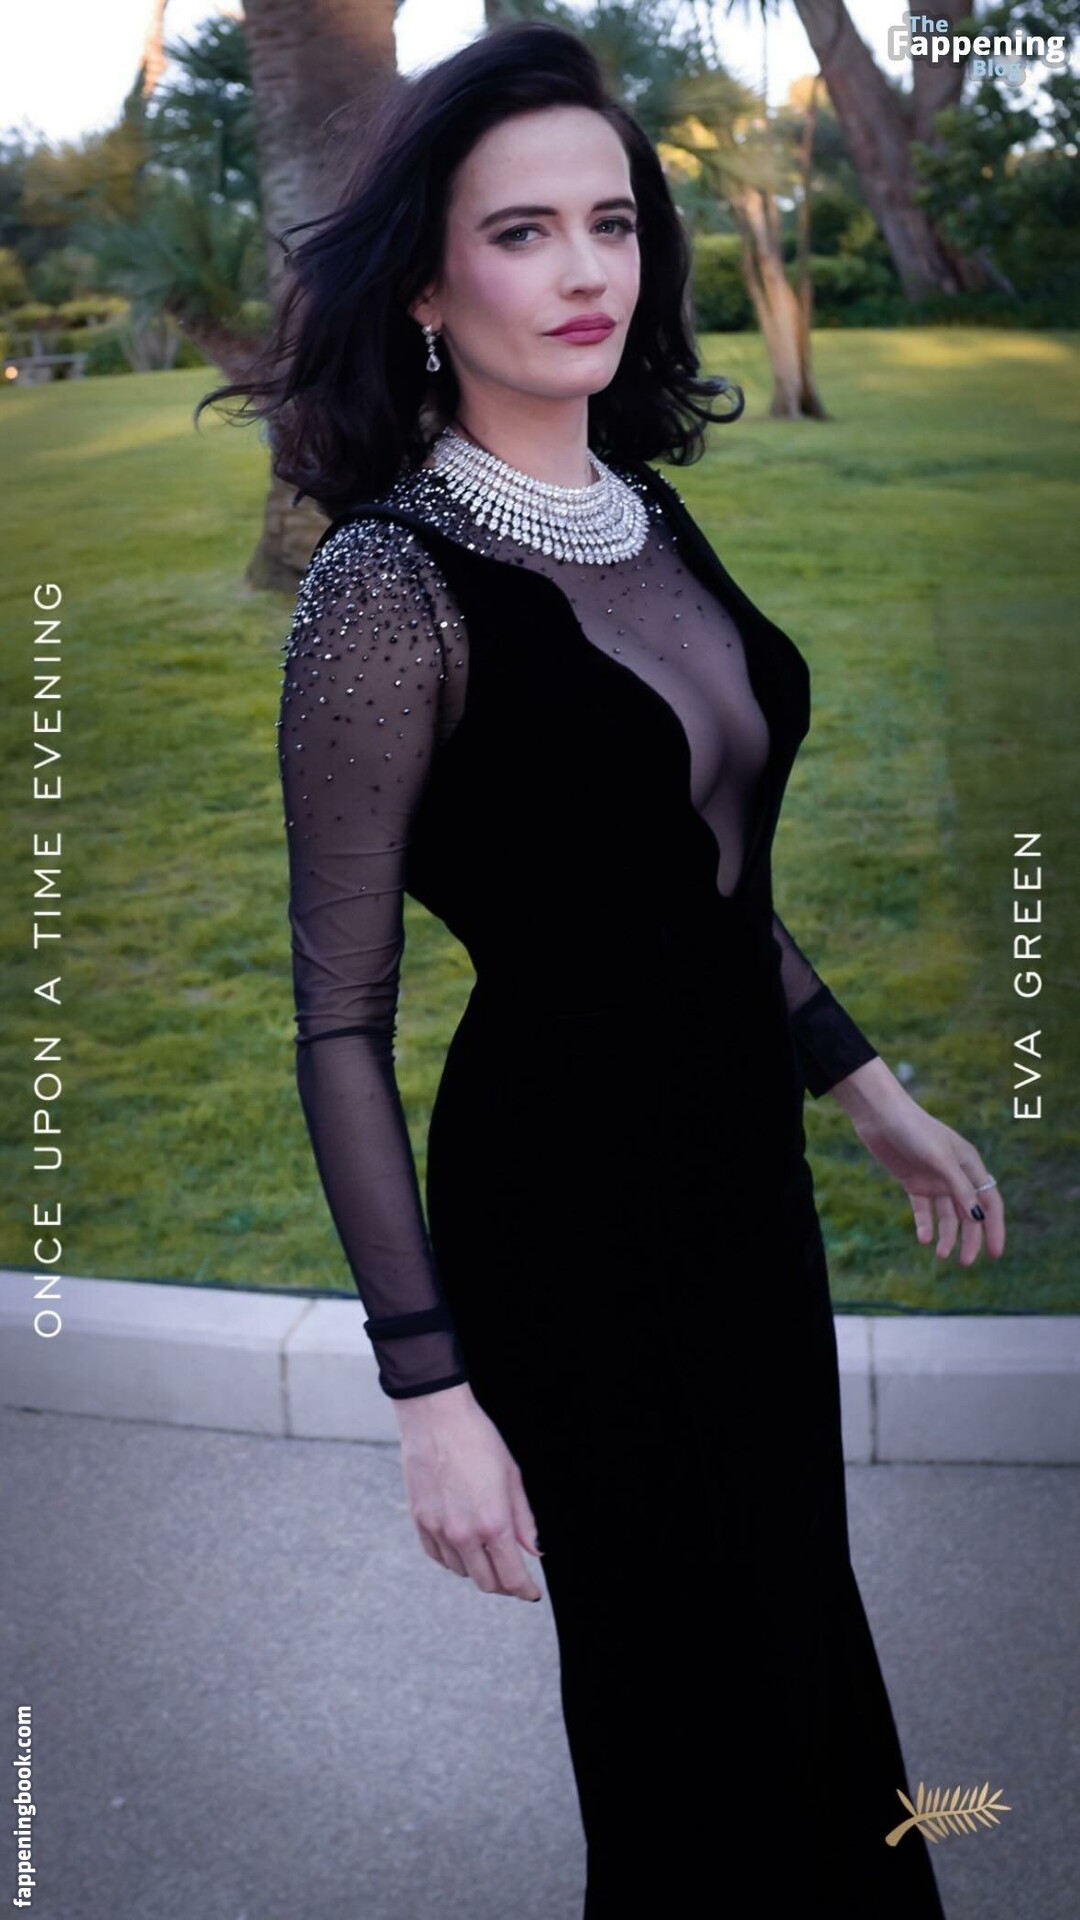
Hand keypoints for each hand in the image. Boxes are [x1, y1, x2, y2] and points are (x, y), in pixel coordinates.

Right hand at [394, 1383, 544, 1601]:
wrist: (436, 1418)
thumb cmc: (479, 1440)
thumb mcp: (512, 1477)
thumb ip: (524, 1520)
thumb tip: (534, 1550)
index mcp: (493, 1524)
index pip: (511, 1577)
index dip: (524, 1591)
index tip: (531, 1593)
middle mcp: (464, 1534)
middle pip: (486, 1582)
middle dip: (504, 1584)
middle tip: (513, 1575)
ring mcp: (438, 1530)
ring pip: (461, 1571)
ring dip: (478, 1568)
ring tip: (488, 1551)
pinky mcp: (420, 1522)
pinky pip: (438, 1556)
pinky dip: (453, 1558)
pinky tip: (463, 1545)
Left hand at [829, 1061, 1005, 1266]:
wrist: (880, 1116)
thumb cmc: (915, 1130)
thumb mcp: (941, 1159)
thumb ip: (960, 1187)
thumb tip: (978, 1217)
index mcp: (970, 1165)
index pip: (990, 1202)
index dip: (994, 1228)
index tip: (995, 1254)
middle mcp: (956, 1175)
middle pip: (969, 1213)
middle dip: (970, 1239)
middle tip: (964, 1262)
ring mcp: (934, 1180)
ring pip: (947, 1215)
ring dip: (946, 1235)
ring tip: (940, 1254)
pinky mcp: (914, 1182)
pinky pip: (924, 1210)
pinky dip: (925, 1225)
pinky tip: (923, 1239)